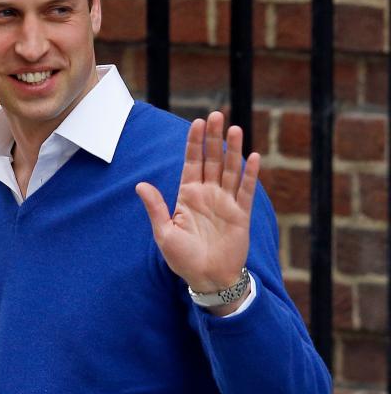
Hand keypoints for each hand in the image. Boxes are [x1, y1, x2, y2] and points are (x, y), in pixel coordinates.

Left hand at [135, 111, 259, 299]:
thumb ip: (156, 207)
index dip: (194, 143)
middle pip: (212, 160)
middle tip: (216, 115)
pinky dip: (250, 174)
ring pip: (230, 170)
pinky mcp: (241, 214)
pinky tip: (253, 157)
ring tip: (234, 129)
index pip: (192, 163)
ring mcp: (226, 203)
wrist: (207, 279)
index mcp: (188, 196)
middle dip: (213, 138)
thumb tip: (140, 185)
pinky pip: (246, 191)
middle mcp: (208, 195)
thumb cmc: (182, 259)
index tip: (197, 123)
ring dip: (233, 150)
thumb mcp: (164, 233)